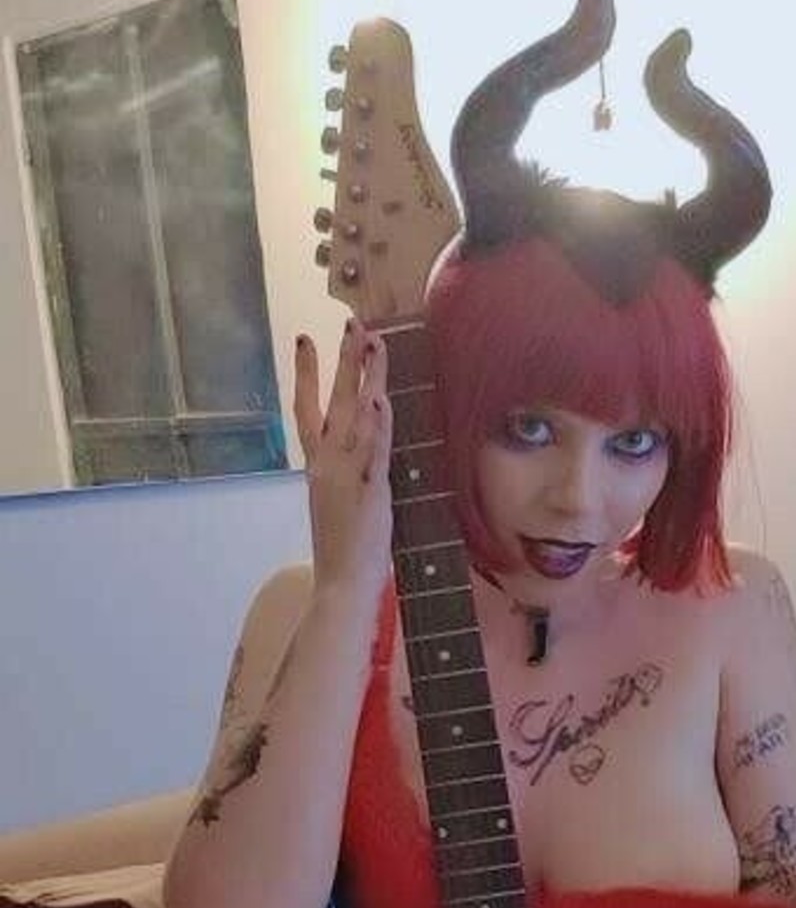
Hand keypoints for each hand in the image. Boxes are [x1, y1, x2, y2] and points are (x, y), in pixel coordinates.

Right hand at [293, 319, 392, 595]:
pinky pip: (373, 452)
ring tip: (373, 342)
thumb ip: (344, 472)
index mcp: (317, 466)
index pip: (306, 409)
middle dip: (343, 360)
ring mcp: (347, 475)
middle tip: (351, 323)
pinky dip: (376, 426)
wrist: (341, 584)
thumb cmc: (344, 549)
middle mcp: (327, 464)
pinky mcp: (369, 491)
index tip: (304, 339)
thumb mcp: (338, 502)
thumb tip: (357, 450)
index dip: (305, 373)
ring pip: (356, 416)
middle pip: (333, 401)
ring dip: (365, 377)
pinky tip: (380, 400)